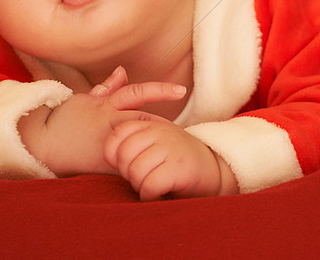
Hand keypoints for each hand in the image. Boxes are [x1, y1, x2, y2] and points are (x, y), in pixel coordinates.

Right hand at [18, 67, 185, 176]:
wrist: (42, 144)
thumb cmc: (65, 120)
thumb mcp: (85, 99)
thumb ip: (106, 87)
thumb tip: (123, 70)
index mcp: (106, 104)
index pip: (138, 92)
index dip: (161, 90)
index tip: (181, 90)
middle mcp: (110, 121)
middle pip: (144, 118)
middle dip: (166, 124)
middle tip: (186, 128)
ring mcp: (109, 142)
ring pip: (138, 139)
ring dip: (156, 141)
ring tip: (176, 146)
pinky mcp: (105, 162)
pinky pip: (127, 160)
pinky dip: (141, 160)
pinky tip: (155, 164)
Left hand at [105, 119, 238, 199]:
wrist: (214, 171)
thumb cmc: (176, 162)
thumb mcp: (156, 143)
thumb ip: (134, 143)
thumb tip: (105, 157)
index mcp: (151, 124)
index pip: (117, 135)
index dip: (114, 156)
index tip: (128, 166)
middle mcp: (160, 131)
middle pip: (123, 156)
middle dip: (127, 174)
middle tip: (142, 179)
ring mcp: (170, 148)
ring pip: (136, 171)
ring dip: (140, 186)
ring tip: (152, 186)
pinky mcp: (179, 168)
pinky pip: (150, 185)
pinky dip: (150, 195)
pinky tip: (159, 194)